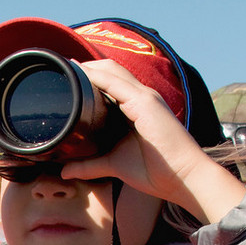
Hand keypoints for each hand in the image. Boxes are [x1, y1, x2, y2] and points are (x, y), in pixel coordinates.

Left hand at [61, 60, 245, 224]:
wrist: (183, 177)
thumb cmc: (155, 171)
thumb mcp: (114, 165)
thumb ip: (90, 166)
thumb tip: (64, 171)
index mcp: (136, 107)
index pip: (111, 83)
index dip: (90, 77)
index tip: (68, 79)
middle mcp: (140, 97)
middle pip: (110, 71)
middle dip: (86, 67)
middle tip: (63, 70)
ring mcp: (144, 97)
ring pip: (112, 71)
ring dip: (88, 67)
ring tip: (66, 67)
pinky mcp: (144, 102)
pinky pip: (116, 82)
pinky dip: (97, 76)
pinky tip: (80, 73)